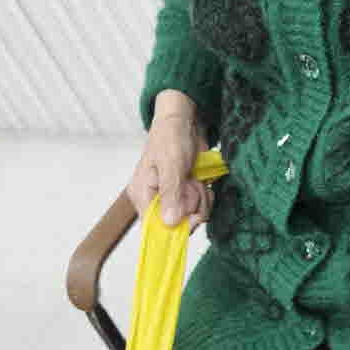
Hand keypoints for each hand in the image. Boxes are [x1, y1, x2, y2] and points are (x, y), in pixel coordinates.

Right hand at [128, 102, 213, 234]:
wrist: (186, 121)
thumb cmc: (171, 137)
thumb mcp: (171, 165)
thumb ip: (170, 193)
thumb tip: (169, 223)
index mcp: (143, 194)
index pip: (153, 227)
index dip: (173, 228)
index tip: (189, 218)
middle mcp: (157, 199)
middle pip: (177, 224)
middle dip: (191, 206)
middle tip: (191, 185)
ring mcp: (174, 198)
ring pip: (192, 216)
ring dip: (200, 199)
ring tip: (195, 179)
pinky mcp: (188, 194)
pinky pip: (201, 208)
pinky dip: (206, 197)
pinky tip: (202, 182)